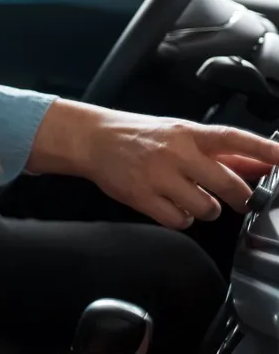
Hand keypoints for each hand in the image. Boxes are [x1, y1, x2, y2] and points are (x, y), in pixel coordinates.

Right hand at [27, 100, 278, 228]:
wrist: (92, 139)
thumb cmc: (137, 134)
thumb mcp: (179, 133)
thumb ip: (219, 151)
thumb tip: (259, 164)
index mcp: (188, 133)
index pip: (233, 139)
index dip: (263, 151)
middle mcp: (175, 153)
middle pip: (228, 185)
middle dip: (239, 198)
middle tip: (237, 199)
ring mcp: (158, 176)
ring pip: (206, 208)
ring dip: (205, 209)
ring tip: (190, 198)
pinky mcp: (142, 197)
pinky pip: (179, 221)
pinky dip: (181, 219)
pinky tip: (172, 207)